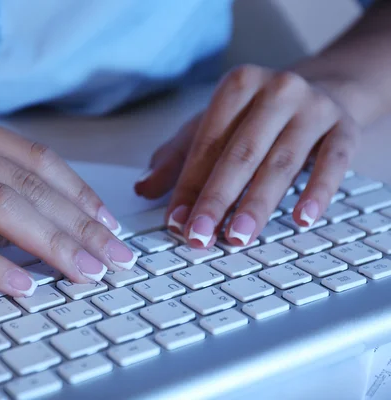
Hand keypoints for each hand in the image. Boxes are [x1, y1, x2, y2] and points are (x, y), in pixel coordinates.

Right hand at [0, 110, 136, 295]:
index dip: (79, 193)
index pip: (36, 161)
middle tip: (114, 255)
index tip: (107, 224)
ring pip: (0, 207)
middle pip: (29, 186)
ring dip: (51, 243)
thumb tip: (38, 218)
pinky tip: (20, 285)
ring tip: (84, 271)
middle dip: (80, 224)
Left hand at [135, 65, 359, 247]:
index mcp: (237, 86)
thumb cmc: (258, 116)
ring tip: (239, 237)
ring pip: (282, 162)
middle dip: (218, 198)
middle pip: (241, 153)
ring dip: (258, 203)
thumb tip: (142, 188)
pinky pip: (333, 162)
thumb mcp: (214, 127)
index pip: (208, 143)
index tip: (176, 221)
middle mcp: (276, 90)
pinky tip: (302, 219)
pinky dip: (317, 192)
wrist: (325, 89)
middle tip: (200, 236)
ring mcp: (314, 107)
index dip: (190, 184)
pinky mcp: (345, 127)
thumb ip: (178, 157)